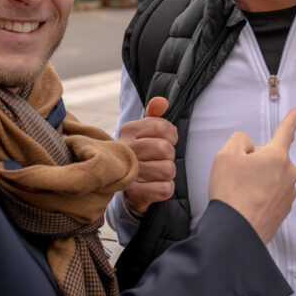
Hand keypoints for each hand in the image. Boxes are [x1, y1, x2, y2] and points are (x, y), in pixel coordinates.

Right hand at [118, 97, 177, 216]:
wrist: (124, 185)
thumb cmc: (140, 153)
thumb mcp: (145, 131)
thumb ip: (154, 115)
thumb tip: (162, 101)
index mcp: (128, 130)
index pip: (162, 126)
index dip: (171, 135)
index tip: (166, 140)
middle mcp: (125, 149)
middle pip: (165, 148)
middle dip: (169, 156)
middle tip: (160, 159)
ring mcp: (127, 172)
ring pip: (168, 169)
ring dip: (167, 173)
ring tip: (156, 173)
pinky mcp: (133, 194)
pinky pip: (165, 189)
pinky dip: (165, 189)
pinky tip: (154, 186)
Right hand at [208, 108, 295, 243]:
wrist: (235, 233)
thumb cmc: (230, 193)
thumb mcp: (225, 155)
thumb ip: (240, 140)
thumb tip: (250, 148)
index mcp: (277, 156)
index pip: (286, 131)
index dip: (292, 119)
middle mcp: (289, 174)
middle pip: (272, 158)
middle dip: (257, 162)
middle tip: (238, 176)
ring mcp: (288, 194)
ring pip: (272, 177)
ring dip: (259, 180)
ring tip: (241, 194)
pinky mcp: (284, 211)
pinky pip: (272, 195)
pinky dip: (260, 196)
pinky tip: (247, 204)